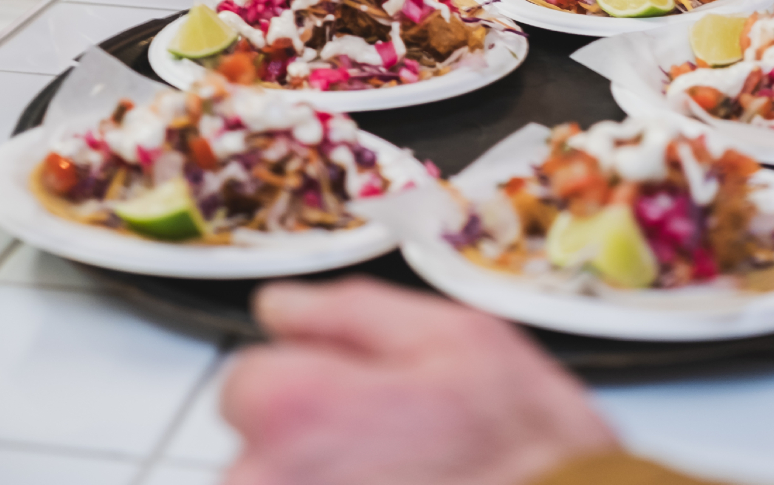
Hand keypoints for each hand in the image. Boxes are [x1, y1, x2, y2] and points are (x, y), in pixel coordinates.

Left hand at [221, 278, 616, 484]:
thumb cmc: (523, 450)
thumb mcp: (457, 338)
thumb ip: (349, 311)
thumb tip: (282, 306)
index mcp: (295, 408)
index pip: (250, 379)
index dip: (313, 380)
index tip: (364, 397)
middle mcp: (267, 482)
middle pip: (260, 448)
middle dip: (318, 444)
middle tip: (401, 450)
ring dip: (332, 482)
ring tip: (412, 482)